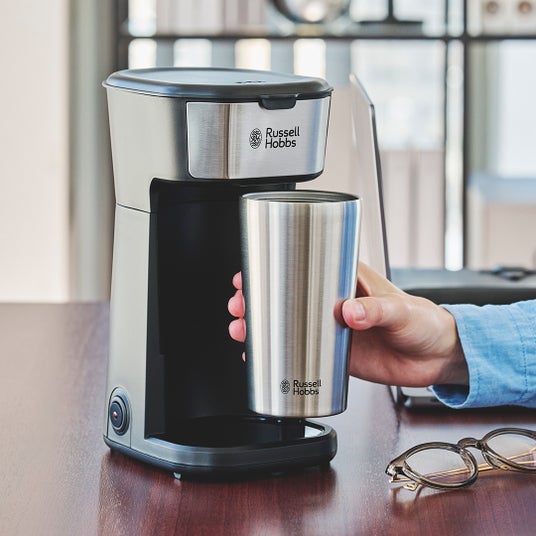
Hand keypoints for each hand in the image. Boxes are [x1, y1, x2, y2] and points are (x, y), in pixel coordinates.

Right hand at [228, 264, 467, 387]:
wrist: (435, 358)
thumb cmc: (423, 322)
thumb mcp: (401, 309)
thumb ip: (377, 310)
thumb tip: (349, 312)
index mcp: (347, 280)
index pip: (305, 265)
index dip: (275, 267)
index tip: (253, 271)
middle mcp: (334, 302)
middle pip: (287, 296)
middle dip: (258, 300)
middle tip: (240, 305)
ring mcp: (332, 329)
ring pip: (288, 325)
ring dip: (263, 327)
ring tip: (243, 330)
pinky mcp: (335, 355)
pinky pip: (301, 353)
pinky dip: (280, 356)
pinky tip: (262, 358)